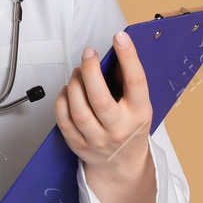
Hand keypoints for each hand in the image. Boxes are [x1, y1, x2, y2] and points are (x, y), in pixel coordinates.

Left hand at [55, 31, 153, 198]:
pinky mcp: (79, 145)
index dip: (128, 57)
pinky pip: (64, 121)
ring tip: (77, 72)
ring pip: (79, 111)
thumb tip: (116, 49)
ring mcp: (97, 140)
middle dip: (91, 71)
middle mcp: (119, 129)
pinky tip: (67, 90)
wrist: (122, 165)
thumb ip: (128, 82)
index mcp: (139, 114)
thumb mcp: (139, 106)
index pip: (136, 83)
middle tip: (88, 54)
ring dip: (75, 85)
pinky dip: (62, 101)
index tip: (120, 38)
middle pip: (100, 99)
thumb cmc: (130, 128)